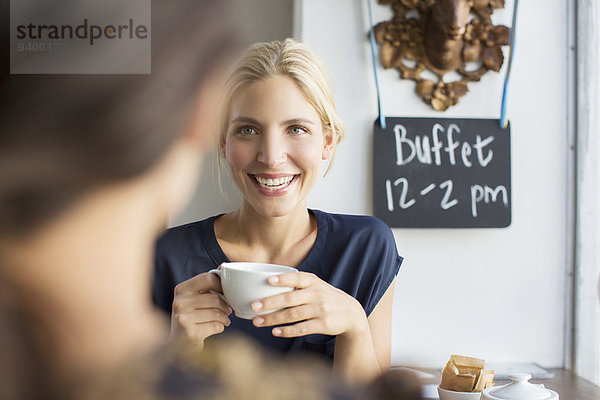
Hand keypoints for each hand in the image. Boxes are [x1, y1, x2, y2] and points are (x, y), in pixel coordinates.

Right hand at [170, 272, 231, 348]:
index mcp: (181, 289)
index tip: (227, 293)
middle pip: (214, 298)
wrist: (178, 346)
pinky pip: (215, 326)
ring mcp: (182, 318)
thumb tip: (223, 266)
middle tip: (228, 310)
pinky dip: (221, 327)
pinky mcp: (189, 333)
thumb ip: (207, 285)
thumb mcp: (194, 299)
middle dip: (225, 305)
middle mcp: (179, 302)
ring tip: (225, 320)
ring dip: (225, 317)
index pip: (207, 278)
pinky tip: (218, 328)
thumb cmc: (191, 318)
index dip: (222, 285)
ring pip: (216, 313)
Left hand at [250, 272, 368, 338]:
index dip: (283, 279)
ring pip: (292, 315)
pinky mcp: (323, 325)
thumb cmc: (325, 297)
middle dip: (270, 303)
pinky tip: (275, 332)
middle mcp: (317, 294)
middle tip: (253, 306)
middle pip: (290, 299)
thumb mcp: (316, 285)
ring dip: (273, 319)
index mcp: (313, 282)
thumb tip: (266, 283)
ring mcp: (321, 310)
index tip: (268, 280)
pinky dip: (287, 331)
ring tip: (257, 322)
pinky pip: (302, 328)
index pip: (297, 278)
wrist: (351, 313)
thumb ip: (297, 283)